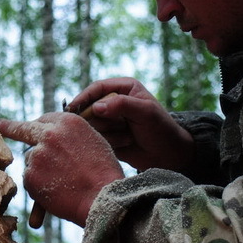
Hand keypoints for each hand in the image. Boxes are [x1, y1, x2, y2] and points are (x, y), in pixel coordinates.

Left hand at [0, 113, 123, 226]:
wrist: (102, 197)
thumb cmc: (103, 173)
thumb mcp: (93, 142)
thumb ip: (70, 136)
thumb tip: (56, 138)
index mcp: (68, 121)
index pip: (45, 119)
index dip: (40, 126)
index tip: (28, 124)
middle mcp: (49, 134)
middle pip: (24, 129)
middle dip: (11, 127)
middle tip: (0, 125)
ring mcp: (37, 154)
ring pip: (31, 159)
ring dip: (40, 169)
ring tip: (63, 183)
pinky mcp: (30, 175)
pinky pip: (30, 178)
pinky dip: (39, 185)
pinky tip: (56, 191)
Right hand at [66, 78, 194, 172]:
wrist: (169, 155)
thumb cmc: (161, 128)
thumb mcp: (145, 112)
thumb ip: (121, 105)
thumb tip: (96, 107)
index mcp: (123, 88)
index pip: (97, 88)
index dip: (84, 97)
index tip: (73, 109)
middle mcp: (114, 102)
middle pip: (90, 107)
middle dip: (100, 119)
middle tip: (119, 126)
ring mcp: (110, 120)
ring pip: (92, 125)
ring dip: (109, 133)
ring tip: (128, 136)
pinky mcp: (108, 137)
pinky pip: (97, 138)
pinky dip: (110, 142)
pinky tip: (126, 143)